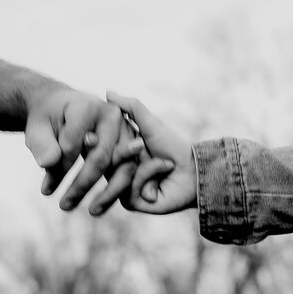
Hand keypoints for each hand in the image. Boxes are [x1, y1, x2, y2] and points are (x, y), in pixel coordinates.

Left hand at [23, 88, 140, 210]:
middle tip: (63, 206)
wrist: (61, 108)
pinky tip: (100, 207)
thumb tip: (48, 163)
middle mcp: (112, 115)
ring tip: (91, 213)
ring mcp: (125, 129)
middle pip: (101, 157)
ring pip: (122, 167)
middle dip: (82, 185)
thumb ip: (41, 144)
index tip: (46, 190)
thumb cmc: (48, 119)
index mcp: (86, 106)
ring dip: (107, 195)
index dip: (59, 169)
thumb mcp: (36, 129)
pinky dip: (116, 191)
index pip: (73, 144)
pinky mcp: (130, 143)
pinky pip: (127, 171)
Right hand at [95, 92, 195, 214]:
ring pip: (116, 173)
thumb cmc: (171, 145)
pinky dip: (149, 174)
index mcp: (117, 151)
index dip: (104, 137)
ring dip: (144, 164)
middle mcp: (116, 170)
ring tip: (164, 162)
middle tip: (143, 145)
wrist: (193, 169)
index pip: (99, 145)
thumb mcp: (149, 123)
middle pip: (104, 160)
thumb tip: (107, 91)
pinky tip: (165, 172)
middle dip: (126, 151)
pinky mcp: (130, 202)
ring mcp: (121, 187)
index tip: (111, 130)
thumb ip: (129, 107)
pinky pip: (129, 187)